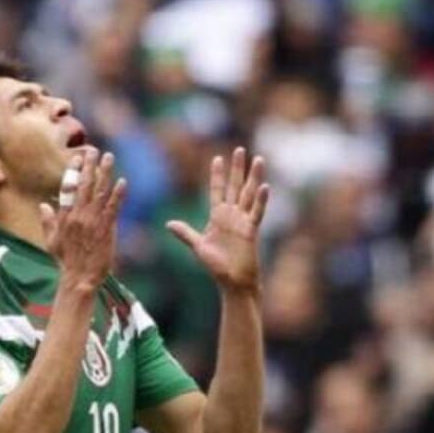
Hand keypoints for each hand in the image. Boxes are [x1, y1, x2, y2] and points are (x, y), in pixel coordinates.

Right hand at [40, 147, 127, 293]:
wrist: (80, 277)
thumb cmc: (66, 261)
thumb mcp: (51, 241)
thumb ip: (47, 221)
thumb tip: (43, 205)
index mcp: (65, 216)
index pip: (68, 187)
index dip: (73, 170)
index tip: (78, 158)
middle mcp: (78, 216)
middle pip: (84, 185)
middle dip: (90, 165)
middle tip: (94, 150)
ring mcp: (93, 221)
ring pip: (100, 192)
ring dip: (105, 173)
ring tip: (109, 157)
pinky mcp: (107, 228)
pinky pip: (113, 207)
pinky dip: (118, 194)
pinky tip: (122, 182)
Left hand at [168, 147, 268, 292]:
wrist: (232, 283)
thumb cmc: (217, 266)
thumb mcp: (198, 247)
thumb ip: (185, 233)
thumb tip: (168, 224)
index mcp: (218, 217)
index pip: (217, 191)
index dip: (217, 175)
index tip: (217, 158)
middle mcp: (232, 215)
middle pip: (235, 187)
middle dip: (236, 169)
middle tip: (239, 149)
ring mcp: (243, 221)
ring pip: (249, 194)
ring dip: (253, 177)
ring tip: (258, 159)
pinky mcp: (251, 231)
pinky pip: (257, 213)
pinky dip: (261, 200)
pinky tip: (264, 186)